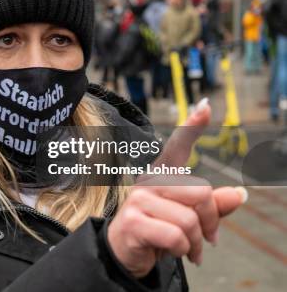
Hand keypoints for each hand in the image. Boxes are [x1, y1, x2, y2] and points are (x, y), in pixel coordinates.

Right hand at [107, 100, 246, 278]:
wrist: (123, 253)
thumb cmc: (156, 232)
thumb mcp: (187, 218)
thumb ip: (212, 206)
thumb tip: (239, 194)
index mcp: (163, 176)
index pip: (178, 147)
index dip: (192, 126)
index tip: (206, 107)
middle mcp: (150, 182)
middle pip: (200, 193)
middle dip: (211, 222)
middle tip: (208, 239)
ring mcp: (139, 200)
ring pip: (189, 220)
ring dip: (196, 243)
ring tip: (190, 252)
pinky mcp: (133, 221)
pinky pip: (175, 236)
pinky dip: (181, 250)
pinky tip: (173, 252)